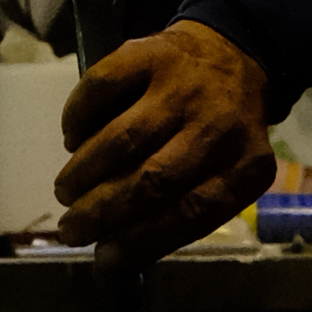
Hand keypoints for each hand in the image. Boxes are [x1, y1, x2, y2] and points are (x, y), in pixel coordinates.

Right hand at [55, 22, 274, 269]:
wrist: (232, 56)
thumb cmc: (216, 133)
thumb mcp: (221, 174)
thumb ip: (179, 212)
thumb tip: (112, 259)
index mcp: (245, 165)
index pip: (192, 212)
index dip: (142, 239)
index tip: (104, 259)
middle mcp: (219, 124)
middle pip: (154, 178)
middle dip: (103, 210)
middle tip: (71, 228)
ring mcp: (184, 84)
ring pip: (124, 137)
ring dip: (85, 171)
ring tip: (67, 191)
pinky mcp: (151, 52)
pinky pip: (101, 88)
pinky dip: (78, 119)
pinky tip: (72, 140)